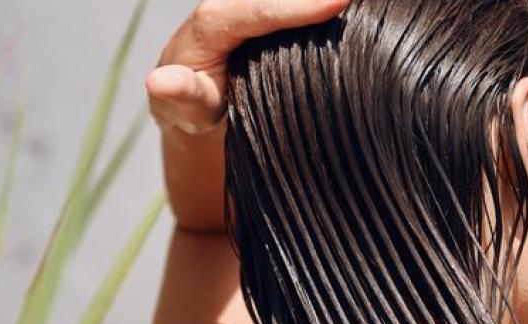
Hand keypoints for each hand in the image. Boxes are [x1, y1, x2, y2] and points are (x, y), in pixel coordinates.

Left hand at [147, 0, 348, 133]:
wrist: (194, 98)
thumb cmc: (189, 106)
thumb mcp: (181, 108)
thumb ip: (177, 96)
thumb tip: (160, 83)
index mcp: (212, 24)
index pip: (258, 9)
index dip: (299, 5)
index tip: (339, 1)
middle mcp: (235, 5)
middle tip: (362, 1)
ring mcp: (256, 8)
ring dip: (322, 0)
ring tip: (367, 5)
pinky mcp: (272, 14)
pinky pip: (295, 4)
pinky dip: (321, 5)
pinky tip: (357, 10)